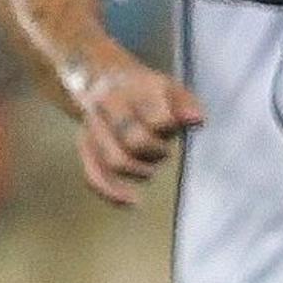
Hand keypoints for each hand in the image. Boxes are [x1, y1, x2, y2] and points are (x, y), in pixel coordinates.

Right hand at [68, 50, 202, 204]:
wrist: (104, 80)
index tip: (172, 126)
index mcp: (130, 89)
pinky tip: (132, 202)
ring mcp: (93, 128)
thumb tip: (197, 120)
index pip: (155, 119)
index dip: (169, 128)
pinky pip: (94, 175)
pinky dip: (112, 193)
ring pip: (116, 162)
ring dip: (141, 171)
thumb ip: (185, 102)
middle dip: (156, 152)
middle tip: (163, 148)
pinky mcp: (85, 146)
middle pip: (135, 143)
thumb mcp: (168, 85)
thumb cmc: (144, 89)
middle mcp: (107, 107)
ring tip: (150, 165)